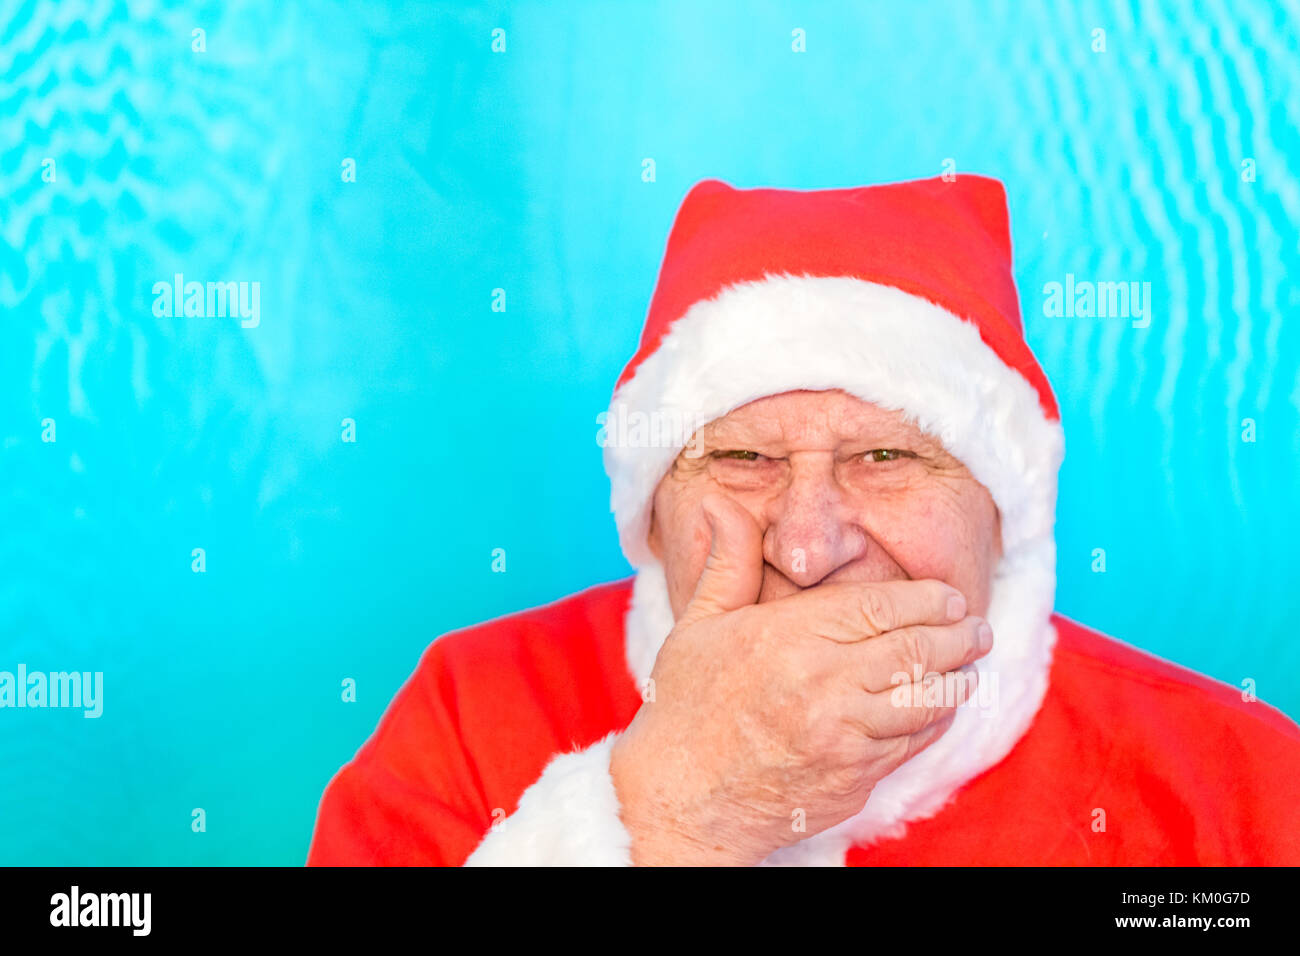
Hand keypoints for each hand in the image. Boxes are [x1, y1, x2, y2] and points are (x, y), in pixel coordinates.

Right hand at [609, 495, 992, 865]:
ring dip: (958, 680)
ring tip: (971, 666)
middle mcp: (820, 684)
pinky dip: (936, 721)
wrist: (682, 801)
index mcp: (786, 637)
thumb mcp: (698, 624)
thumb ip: (728, 561)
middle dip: (958, 636)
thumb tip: (718, 501)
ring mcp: (842, 736)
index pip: (878, 606)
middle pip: (915, 650)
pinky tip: (942, 708)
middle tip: (978, 628)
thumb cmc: (686, 708)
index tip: (950, 597)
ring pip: (925, 699)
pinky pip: (913, 742)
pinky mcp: (854, 777)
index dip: (926, 600)